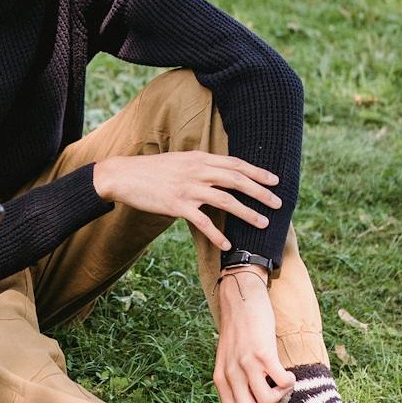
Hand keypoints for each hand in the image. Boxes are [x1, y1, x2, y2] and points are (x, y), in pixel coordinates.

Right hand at [93, 151, 280, 251]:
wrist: (123, 175)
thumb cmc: (151, 170)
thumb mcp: (179, 161)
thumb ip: (199, 166)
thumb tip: (218, 175)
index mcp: (199, 158)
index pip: (235, 164)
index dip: (257, 172)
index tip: (274, 181)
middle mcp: (197, 170)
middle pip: (236, 180)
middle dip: (260, 192)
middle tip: (278, 203)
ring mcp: (187, 188)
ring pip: (225, 200)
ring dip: (247, 213)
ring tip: (263, 223)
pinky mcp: (176, 204)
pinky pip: (202, 221)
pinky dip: (216, 234)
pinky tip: (227, 244)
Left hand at [212, 267, 293, 402]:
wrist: (240, 301)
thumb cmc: (239, 332)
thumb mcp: (228, 360)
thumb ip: (235, 380)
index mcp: (220, 379)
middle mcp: (230, 374)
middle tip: (274, 396)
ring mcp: (246, 364)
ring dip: (280, 397)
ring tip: (282, 382)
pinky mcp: (262, 354)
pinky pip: (281, 383)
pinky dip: (290, 382)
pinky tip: (288, 372)